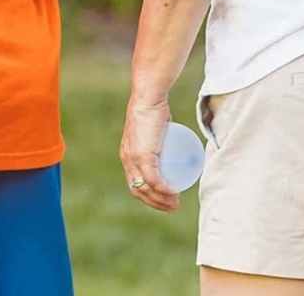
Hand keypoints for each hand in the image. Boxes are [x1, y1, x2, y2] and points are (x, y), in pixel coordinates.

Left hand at [119, 94, 179, 211]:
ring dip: (161, 201)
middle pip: (139, 191)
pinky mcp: (143, 155)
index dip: (148, 197)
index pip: (134, 184)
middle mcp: (127, 160)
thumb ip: (157, 137)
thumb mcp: (152, 129)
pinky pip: (154, 179)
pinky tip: (174, 193)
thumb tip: (171, 143)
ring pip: (146, 188)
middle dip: (156, 204)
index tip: (164, 200)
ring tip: (176, 202)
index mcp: (127, 156)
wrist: (149, 98)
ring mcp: (134, 158)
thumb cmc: (153, 110)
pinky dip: (164, 190)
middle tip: (174, 205)